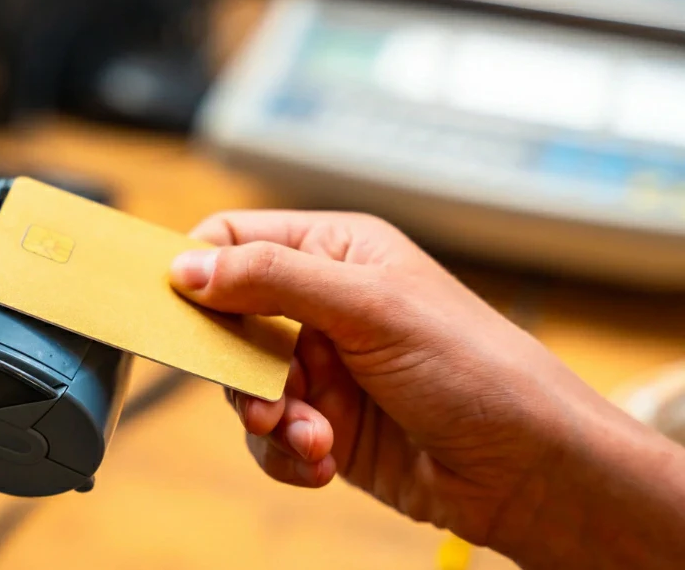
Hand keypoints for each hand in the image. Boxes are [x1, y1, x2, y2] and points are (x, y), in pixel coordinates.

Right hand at [169, 211, 684, 566]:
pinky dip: (287, 453)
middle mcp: (322, 303)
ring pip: (242, 385)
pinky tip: (324, 460)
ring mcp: (322, 366)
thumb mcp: (369, 307)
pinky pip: (269, 436)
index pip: (236, 238)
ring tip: (312, 437)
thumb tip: (187, 267)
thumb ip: (273, 279)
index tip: (179, 307)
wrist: (528, 470)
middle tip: (263, 395)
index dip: (199, 268)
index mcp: (335, 251)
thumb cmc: (475, 368)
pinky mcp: (324, 422)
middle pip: (227, 320)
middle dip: (238, 366)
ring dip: (269, 418)